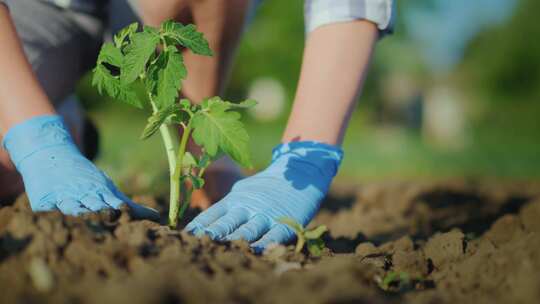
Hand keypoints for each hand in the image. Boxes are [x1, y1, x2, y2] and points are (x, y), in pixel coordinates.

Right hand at [2, 115, 158, 219]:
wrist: (52, 154)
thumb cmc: (86, 179)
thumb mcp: (108, 188)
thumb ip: (130, 206)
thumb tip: (158, 217)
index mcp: (101, 192)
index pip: (114, 205)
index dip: (120, 212)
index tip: (127, 217)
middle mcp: (84, 194)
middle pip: (94, 206)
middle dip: (102, 214)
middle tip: (109, 218)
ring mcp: (63, 197)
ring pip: (72, 208)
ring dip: (79, 214)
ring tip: (84, 219)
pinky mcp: (43, 200)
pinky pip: (46, 210)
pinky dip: (49, 215)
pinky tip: (52, 221)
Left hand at [185, 141, 342, 251]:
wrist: (299, 173)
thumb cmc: (266, 186)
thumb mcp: (242, 189)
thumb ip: (227, 205)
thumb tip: (205, 222)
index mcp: (234, 199)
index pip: (211, 215)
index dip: (198, 226)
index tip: (184, 237)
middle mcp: (247, 206)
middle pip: (225, 224)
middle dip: (210, 235)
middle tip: (195, 245)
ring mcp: (266, 214)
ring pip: (246, 230)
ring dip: (232, 241)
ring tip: (218, 250)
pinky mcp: (284, 222)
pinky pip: (272, 236)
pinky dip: (263, 244)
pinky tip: (254, 252)